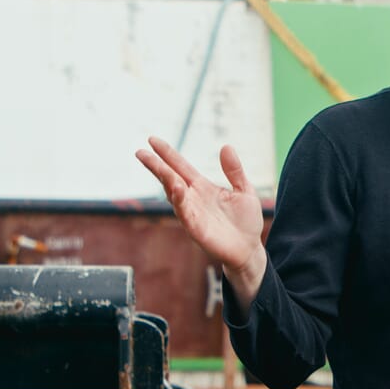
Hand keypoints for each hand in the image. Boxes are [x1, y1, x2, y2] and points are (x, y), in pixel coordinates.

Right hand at [135, 136, 266, 302]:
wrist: (249, 248)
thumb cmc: (246, 221)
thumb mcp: (244, 190)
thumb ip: (234, 170)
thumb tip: (226, 146)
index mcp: (203, 187)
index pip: (181, 167)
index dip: (168, 154)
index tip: (153, 140)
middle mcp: (193, 198)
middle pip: (170, 178)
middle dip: (156, 165)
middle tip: (140, 152)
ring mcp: (192, 213)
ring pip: (173, 194)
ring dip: (165, 180)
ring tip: (157, 165)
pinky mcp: (195, 228)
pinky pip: (184, 213)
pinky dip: (179, 201)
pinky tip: (176, 188)